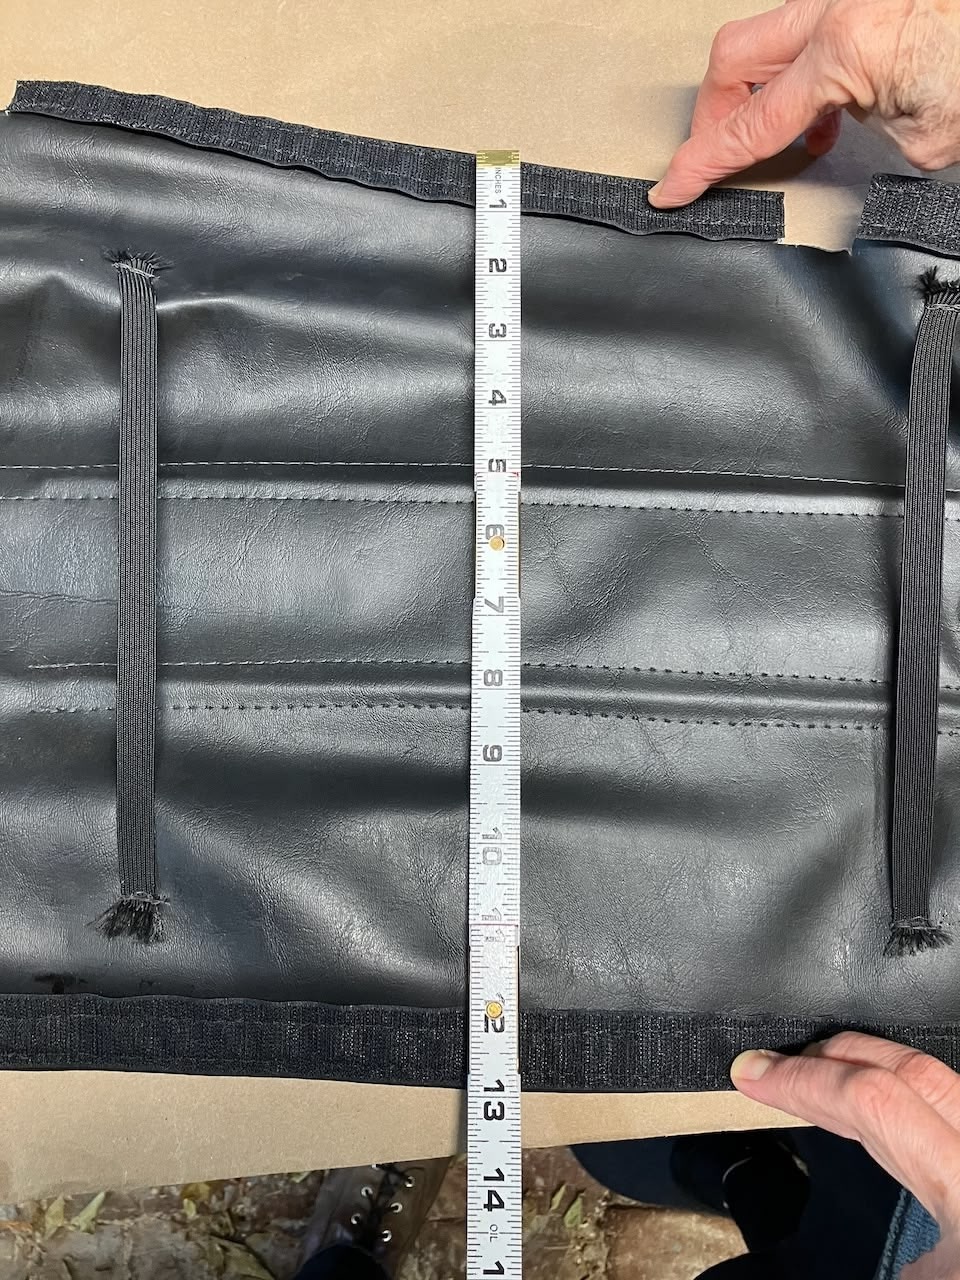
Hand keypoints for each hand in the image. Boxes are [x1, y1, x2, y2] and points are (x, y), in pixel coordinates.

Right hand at [648, 0, 959, 208]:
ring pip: (765, 36)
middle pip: (733, 58)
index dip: (703, 163)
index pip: (750, 123)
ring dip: (758, 89)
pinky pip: (808, 30)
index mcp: (845, 48)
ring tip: (786, 142)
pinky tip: (827, 112)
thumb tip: (841, 133)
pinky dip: (800, 73)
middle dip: (715, 112)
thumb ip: (865, 135)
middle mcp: (841, 8)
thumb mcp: (928, 138)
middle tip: (718, 159)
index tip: (671, 187)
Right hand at [732, 1033, 959, 1277]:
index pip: (876, 1102)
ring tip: (819, 1080)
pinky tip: (880, 1123)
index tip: (752, 1077)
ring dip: (873, 1072)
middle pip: (911, 1073)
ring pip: (942, 1085)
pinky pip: (956, 1117)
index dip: (803, 1080)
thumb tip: (774, 1264)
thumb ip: (878, 1255)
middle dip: (832, 1057)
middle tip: (772, 1070)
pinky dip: (908, 1104)